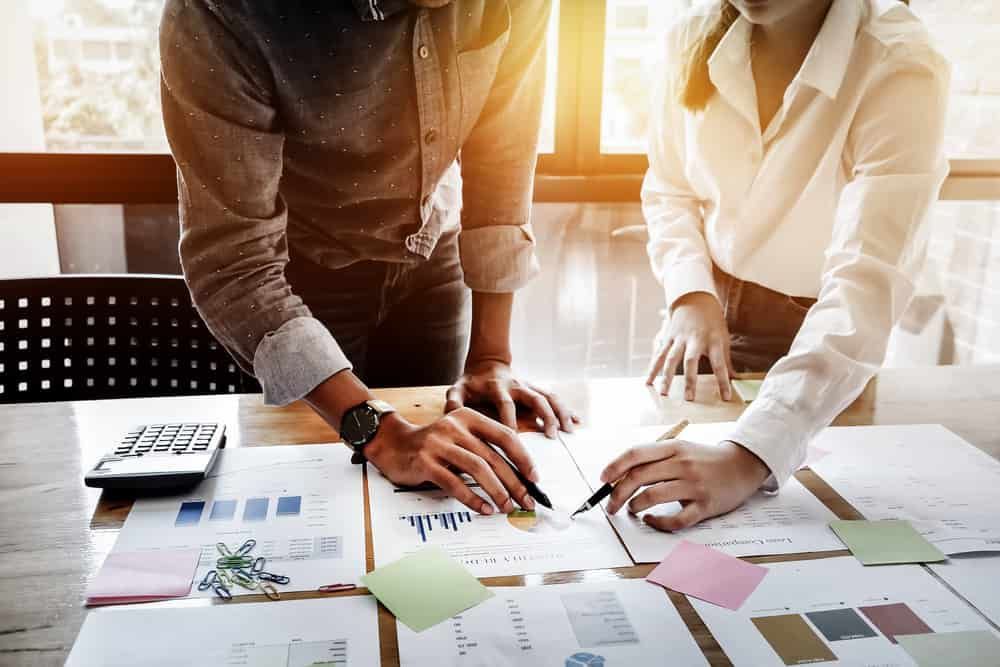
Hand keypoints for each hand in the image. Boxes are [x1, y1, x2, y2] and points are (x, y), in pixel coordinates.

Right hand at [365, 409, 538, 514]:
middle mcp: (455, 427)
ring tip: (507, 507)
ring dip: (497, 491)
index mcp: (469, 417)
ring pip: (477, 469)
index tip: (534, 478)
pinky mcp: (425, 462)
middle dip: (514, 483)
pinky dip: (472, 498)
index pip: (505, 436)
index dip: (523, 458)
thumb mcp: (460, 437)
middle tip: (525, 501)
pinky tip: (483, 508)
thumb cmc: (433, 444)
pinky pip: (454, 483)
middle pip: (493, 457)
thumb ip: (483, 449)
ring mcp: (439, 444)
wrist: (393, 443)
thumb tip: (517, 477)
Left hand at [445, 359, 578, 437]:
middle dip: (545, 416)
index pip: (505, 404)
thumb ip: (453, 402)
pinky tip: (578, 421)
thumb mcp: (457, 389)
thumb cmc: (471, 382)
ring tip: (569, 431)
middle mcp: (517, 385)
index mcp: (497, 387)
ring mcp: (529, 386)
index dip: (510, 419)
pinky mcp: (537, 389)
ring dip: (560, 413)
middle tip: (552, 436)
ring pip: (549, 397)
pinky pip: (555, 397)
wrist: (487, 363)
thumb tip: (451, 417)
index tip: (514, 437)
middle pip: (535, 398)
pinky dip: (567, 409)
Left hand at [601, 439, 769, 530]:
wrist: (741, 465)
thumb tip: (620, 474)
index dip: (615, 466)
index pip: (636, 454)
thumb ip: (654, 458)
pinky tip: (651, 520)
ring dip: (635, 506)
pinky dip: (658, 522)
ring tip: (632, 510)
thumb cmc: (704, 459)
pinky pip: (676, 519)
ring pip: (653, 496)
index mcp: (673, 448)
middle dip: (618, 493)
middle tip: (611, 505)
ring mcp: (694, 485)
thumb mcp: (680, 449)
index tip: (603, 479)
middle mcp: (682, 464)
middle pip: (639, 477)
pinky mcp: (705, 505)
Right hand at [647, 291, 733, 400]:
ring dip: (666, 376)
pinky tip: (648, 381)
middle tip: (688, 398)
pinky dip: (653, 368)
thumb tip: (736, 378)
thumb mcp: (723, 338)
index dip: (723, 381)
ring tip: (663, 393)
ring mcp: (679, 338)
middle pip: (690, 361)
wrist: (695, 299)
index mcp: (713, 341)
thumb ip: (726, 360)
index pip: (720, 364)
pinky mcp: (668, 337)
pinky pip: (659, 354)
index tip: (725, 397)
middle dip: (689, 380)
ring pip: (671, 358)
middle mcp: (695, 339)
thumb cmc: (712, 322)